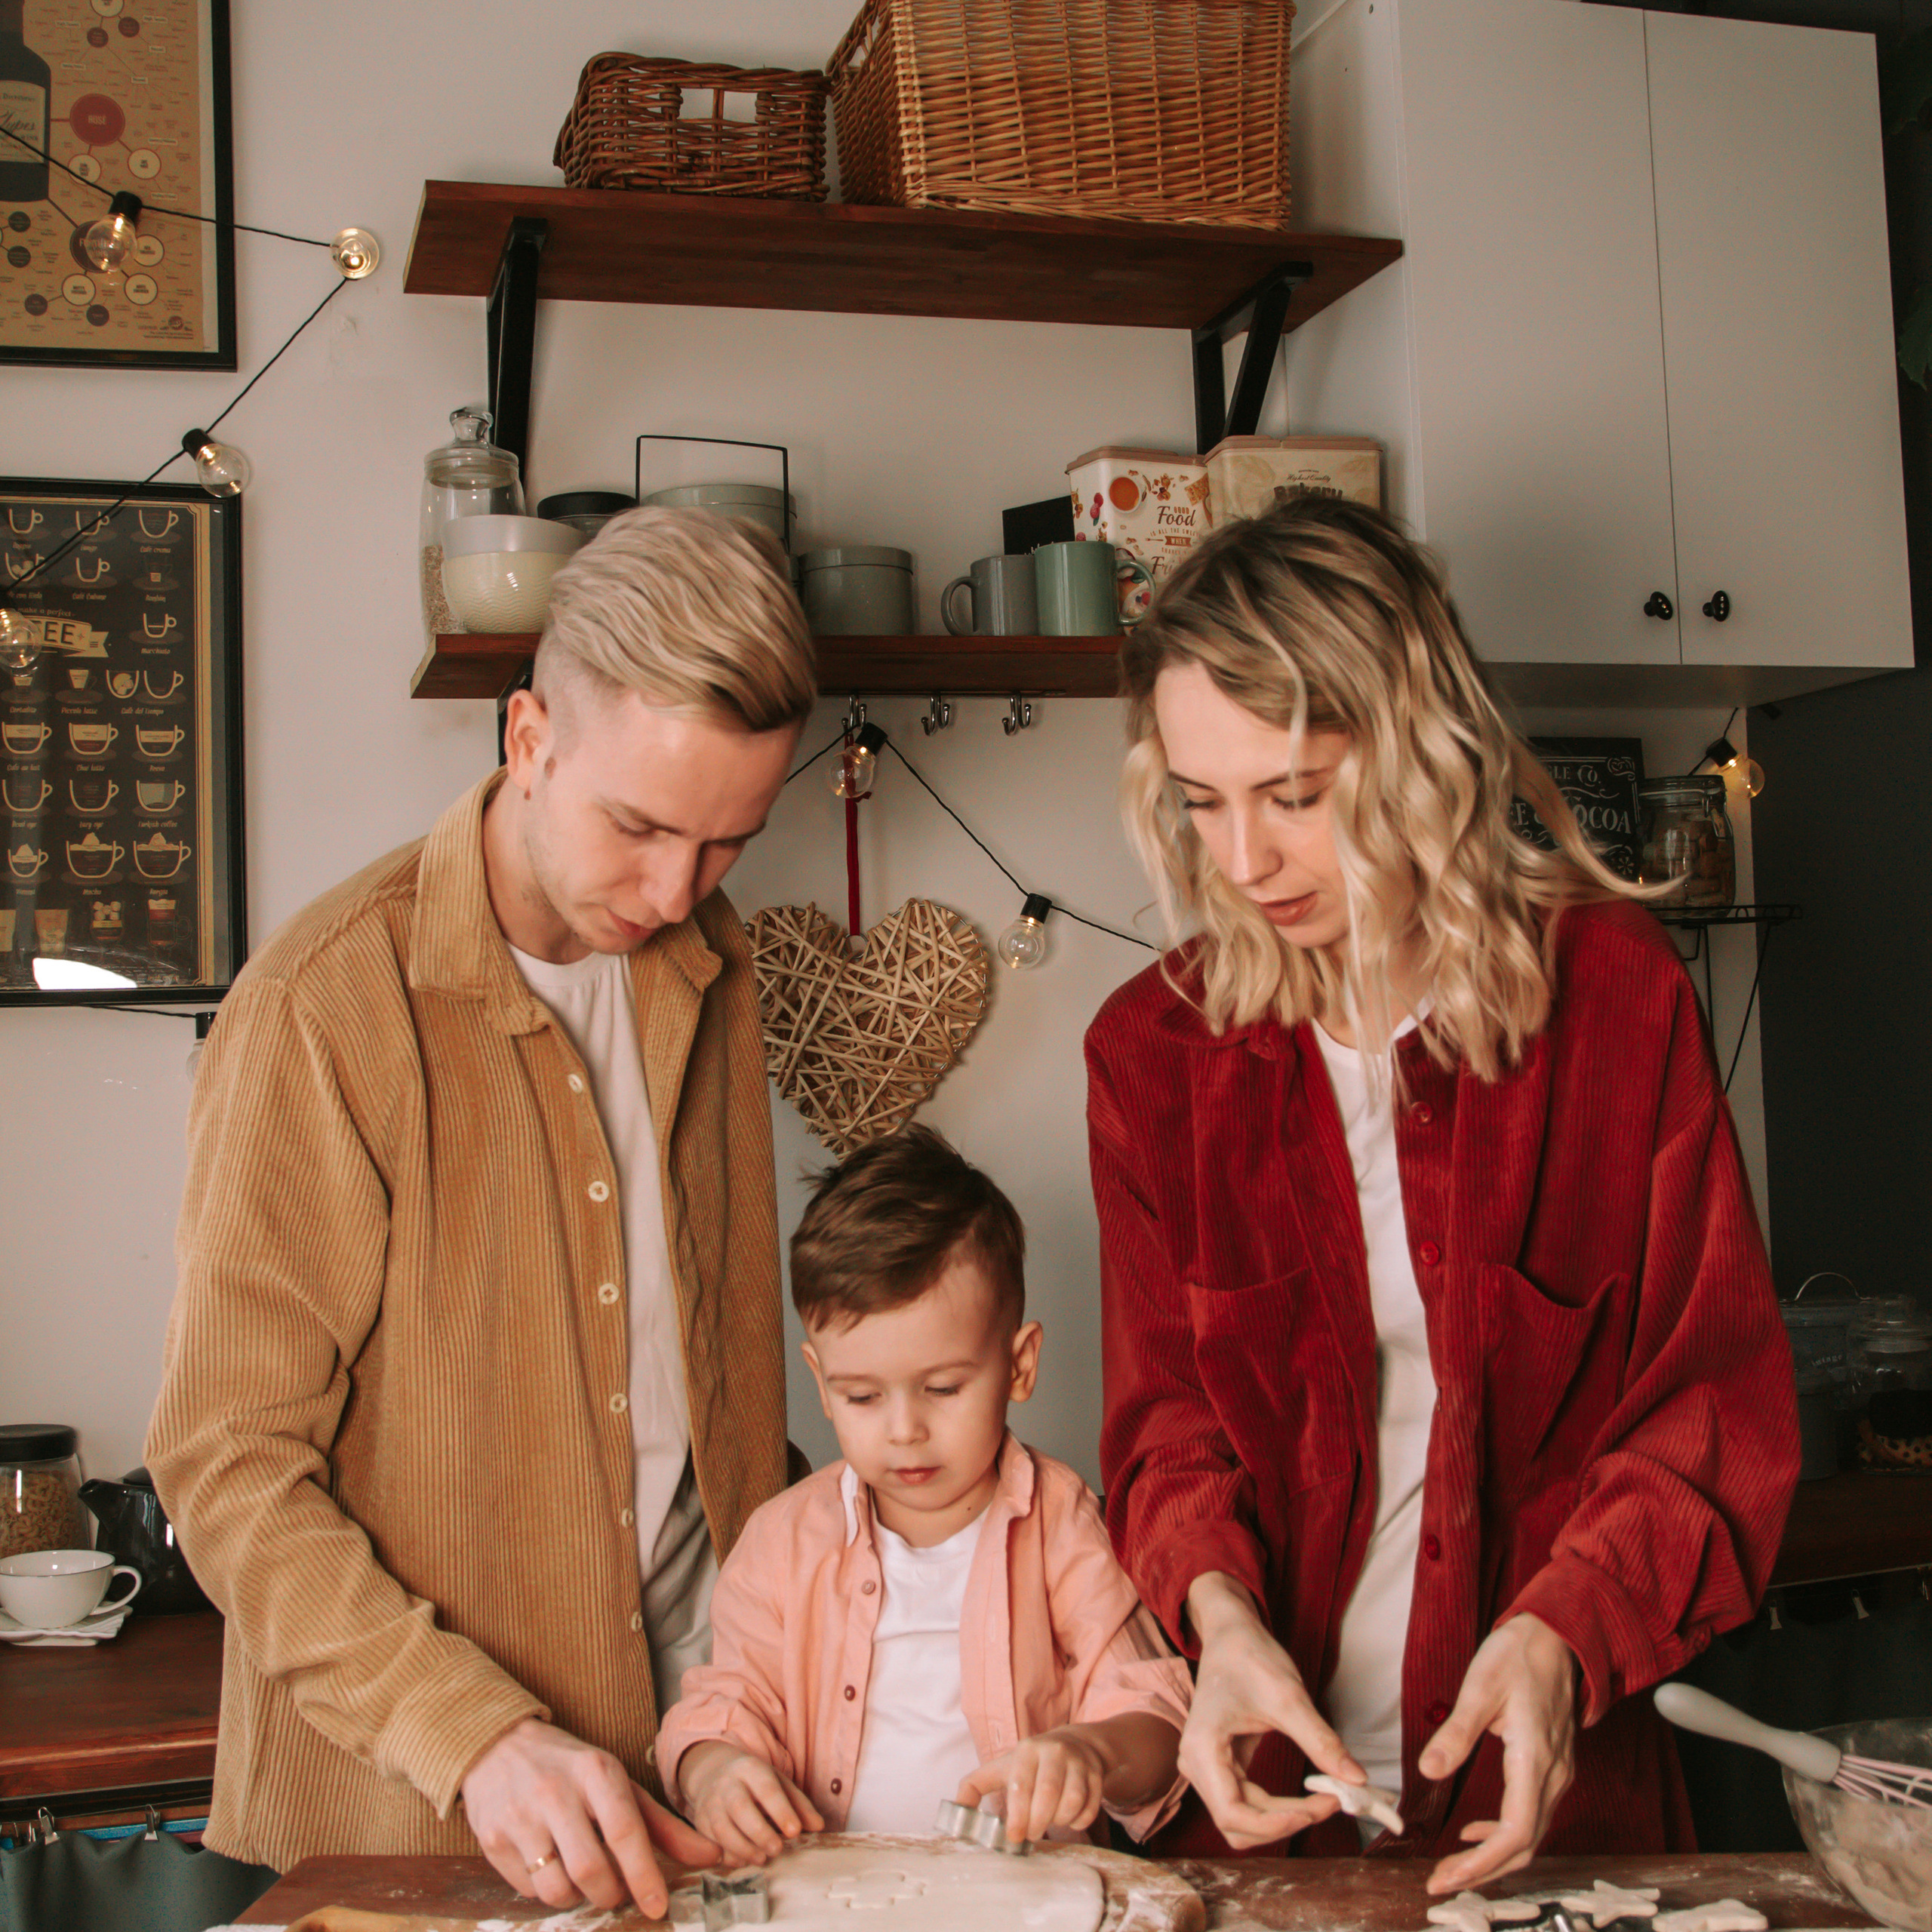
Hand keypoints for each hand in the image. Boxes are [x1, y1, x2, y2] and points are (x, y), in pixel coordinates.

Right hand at [461, 1716, 718, 1914]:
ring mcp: (520, 1816)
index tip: (658, 1906)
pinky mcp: (491, 1838)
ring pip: (556, 1888)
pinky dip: (544, 1890)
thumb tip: (711, 1854)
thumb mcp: (618, 1784)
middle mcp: (556, 1791)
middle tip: (614, 1891)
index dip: (644, 1876)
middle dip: (609, 1894)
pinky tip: (549, 1865)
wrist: (500, 1745)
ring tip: (581, 1879)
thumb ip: (663, 1824)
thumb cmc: (572, 1770)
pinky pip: (526, 1889)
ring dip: (575, 1898)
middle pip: (591, 1870)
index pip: (626, 1832)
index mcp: (596, 1771)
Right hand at [678, 1740, 824, 1865]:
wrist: (713, 1773)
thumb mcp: (779, 1783)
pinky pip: (713, 1843)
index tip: (795, 1831)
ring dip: (744, 1848)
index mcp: (751, 1769)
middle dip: (760, 1832)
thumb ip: (799, 1804)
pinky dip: (729, 1856)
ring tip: (763, 1857)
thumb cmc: (754, 1782)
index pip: (766, 1788)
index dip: (781, 1811)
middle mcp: (727, 1784)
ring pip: (722, 1829)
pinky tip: (744, 1859)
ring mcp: (711, 1803)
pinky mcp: (700, 1823)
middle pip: (740, 1808)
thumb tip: (818, 1826)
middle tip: (778, 1849)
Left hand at [955, 1728, 1111, 1842]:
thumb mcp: (1001, 1768)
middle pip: (1048, 1793)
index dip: (1017, 1815)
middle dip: (1038, 1821)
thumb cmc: (1031, 1763)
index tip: (1014, 1837)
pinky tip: (1070, 1818)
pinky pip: (1091, 1806)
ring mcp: (1078, 1762)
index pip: (1021, 1784)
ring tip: (1051, 1822)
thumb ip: (974, 1786)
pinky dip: (1080, 1820)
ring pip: (1072, 1800)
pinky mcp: (1096, 1774)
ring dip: (1061, 1821)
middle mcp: (1053, 1752)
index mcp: (1026, 1751)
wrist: (1076, 1743)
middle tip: (1032, 1834)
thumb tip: (954, 1811)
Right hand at [1180, 1572, 1364, 1849]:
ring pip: (1244, 1820)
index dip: (1277, 1823)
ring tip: (1325, 1797)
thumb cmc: (1249, 1657)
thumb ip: (1321, 1741)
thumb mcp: (1288, 1697)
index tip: (1320, 1807)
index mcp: (1202, 1748)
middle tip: (1331, 1801)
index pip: (1233, 1813)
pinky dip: (1280, 1807)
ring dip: (1285, 1818)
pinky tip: (1309, 1794)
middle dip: (1285, 1822)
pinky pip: (1249, 1804)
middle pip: (1238, 1824)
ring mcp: (1206, 1768)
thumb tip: (1357, 1780)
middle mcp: (1195, 1765)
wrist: (1230, 1634)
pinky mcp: (1221, 1767)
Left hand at [1419, 1613, 1577, 1893]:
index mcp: (1535, 1759)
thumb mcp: (1479, 1687)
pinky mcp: (1553, 1768)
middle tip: (1443, 1881)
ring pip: (1532, 1835)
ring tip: (1455, 1866)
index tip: (1448, 1877)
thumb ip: (1456, 1733)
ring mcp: (1558, 1773)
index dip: (1482, 1863)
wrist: (1557, 1636)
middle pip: (1525, 1845)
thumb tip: (1428, 1771)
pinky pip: (1533, 1816)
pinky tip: (1477, 1832)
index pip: (1515, 1833)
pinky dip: (1506, 1835)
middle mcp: (1553, 1775)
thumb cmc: (1518, 1655)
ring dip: (1495, 1857)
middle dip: (1484, 1871)